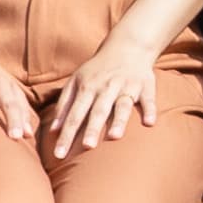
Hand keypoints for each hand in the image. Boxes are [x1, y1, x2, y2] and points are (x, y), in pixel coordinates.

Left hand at [45, 41, 167, 162]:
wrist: (127, 47)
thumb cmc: (98, 70)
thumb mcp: (76, 81)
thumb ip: (64, 105)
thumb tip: (52, 130)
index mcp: (87, 87)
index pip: (75, 114)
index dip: (66, 134)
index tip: (59, 155)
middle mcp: (106, 87)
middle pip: (98, 111)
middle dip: (92, 129)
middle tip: (87, 147)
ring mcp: (127, 86)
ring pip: (123, 105)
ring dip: (119, 120)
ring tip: (115, 137)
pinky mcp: (146, 85)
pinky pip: (148, 99)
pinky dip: (150, 110)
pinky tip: (149, 123)